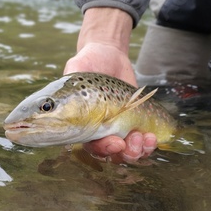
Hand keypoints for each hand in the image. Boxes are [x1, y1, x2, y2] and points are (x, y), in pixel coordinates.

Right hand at [64, 8, 157, 162]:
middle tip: (133, 141)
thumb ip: (70, 83)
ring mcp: (118, 129)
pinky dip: (148, 145)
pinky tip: (152, 136)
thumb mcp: (76, 69)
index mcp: (83, 125)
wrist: (107, 56)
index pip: (92, 146)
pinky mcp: (134, 124)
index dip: (104, 149)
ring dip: (139, 150)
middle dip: (126, 153)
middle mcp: (100, 132)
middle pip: (112, 154)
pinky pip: (142, 144)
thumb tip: (58, 95)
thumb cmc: (87, 63)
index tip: (116, 143)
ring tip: (146, 138)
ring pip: (128, 153)